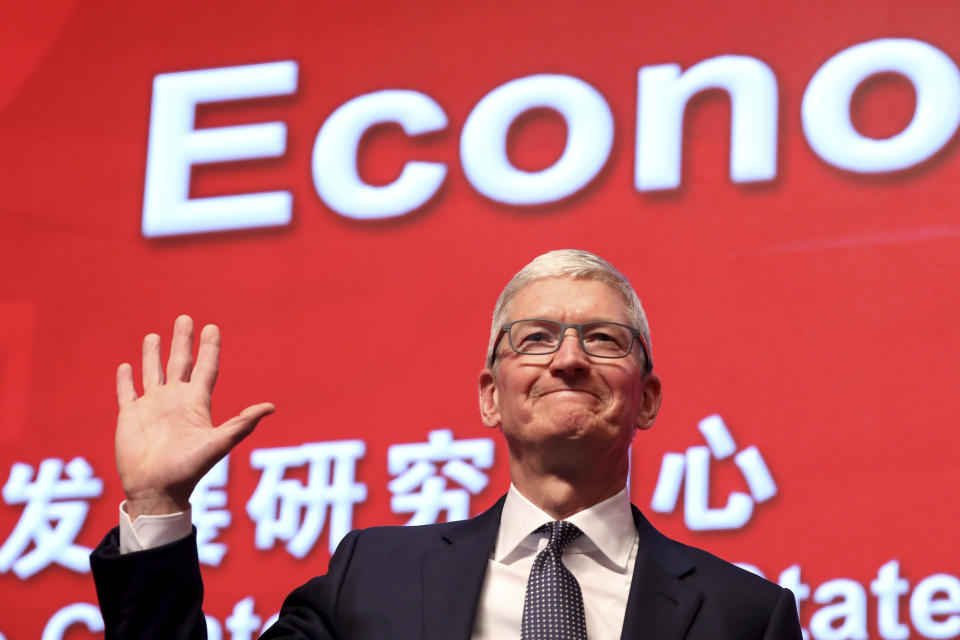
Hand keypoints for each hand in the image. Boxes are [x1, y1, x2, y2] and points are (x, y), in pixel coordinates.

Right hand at [115, 315, 273, 518]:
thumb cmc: (189, 470)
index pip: (206, 367)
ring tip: (154, 336)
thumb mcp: (218, 444)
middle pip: (180, 363)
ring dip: (153, 355)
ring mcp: (152, 408)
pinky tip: (125, 366)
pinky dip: (126, 380)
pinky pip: (127, 393)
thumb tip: (271, 407)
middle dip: (182, 341)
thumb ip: (242, 424)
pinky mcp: (130, 417)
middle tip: (185, 317)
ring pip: (152, 373)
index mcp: (196, 403)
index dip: (209, 348)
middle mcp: (175, 401)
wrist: (157, 491)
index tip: (212, 327)